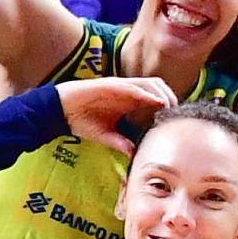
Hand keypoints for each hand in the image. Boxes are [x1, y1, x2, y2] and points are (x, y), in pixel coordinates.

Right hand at [56, 75, 182, 153]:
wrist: (60, 110)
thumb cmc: (82, 120)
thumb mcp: (106, 135)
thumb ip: (121, 143)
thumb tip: (135, 155)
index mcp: (128, 101)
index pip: (155, 97)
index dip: (168, 104)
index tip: (175, 118)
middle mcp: (128, 91)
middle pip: (158, 87)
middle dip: (170, 97)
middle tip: (176, 112)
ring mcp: (121, 86)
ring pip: (150, 83)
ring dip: (162, 93)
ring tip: (169, 106)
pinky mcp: (111, 85)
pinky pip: (133, 87)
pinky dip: (146, 93)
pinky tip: (154, 101)